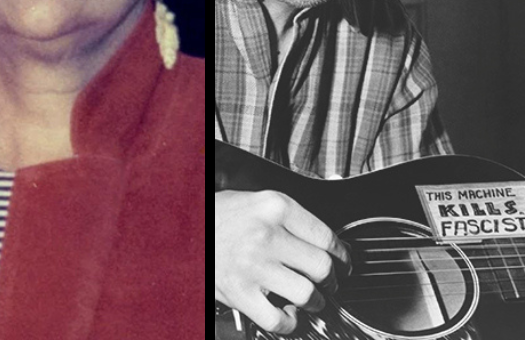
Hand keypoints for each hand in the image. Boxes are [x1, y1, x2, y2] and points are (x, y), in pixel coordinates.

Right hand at [215, 190, 350, 334]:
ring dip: (314, 302)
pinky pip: (279, 318)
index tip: (342, 261)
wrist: (181, 227)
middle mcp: (266, 234)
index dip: (341, 255)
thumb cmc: (217, 215)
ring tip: (310, 300)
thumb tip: (323, 243)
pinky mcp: (240, 291)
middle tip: (328, 282)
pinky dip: (290, 323)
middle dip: (330, 280)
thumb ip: (288, 219)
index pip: (325, 236)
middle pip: (321, 266)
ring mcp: (253, 265)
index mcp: (274, 206)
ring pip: (307, 294)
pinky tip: (288, 315)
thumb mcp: (255, 201)